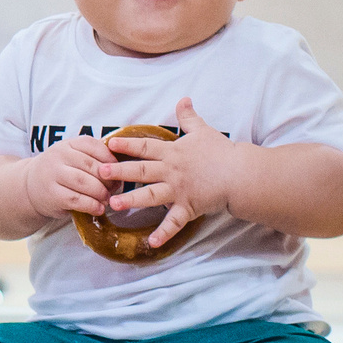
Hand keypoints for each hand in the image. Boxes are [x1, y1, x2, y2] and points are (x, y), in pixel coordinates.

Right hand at [20, 137, 119, 224]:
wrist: (29, 187)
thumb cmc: (60, 172)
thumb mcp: (72, 157)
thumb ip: (92, 158)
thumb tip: (122, 169)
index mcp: (67, 144)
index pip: (94, 146)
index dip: (110, 159)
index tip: (119, 171)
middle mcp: (58, 156)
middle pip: (91, 166)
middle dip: (108, 179)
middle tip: (116, 188)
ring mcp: (53, 175)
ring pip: (85, 182)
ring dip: (101, 193)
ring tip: (107, 199)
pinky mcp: (52, 195)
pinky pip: (77, 200)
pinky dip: (92, 205)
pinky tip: (98, 208)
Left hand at [105, 97, 243, 248]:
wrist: (241, 173)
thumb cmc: (221, 152)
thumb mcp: (203, 130)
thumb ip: (188, 116)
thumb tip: (184, 98)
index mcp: (172, 153)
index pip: (144, 147)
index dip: (126, 145)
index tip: (107, 144)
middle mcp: (171, 171)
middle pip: (141, 171)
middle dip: (119, 172)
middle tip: (100, 173)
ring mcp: (178, 190)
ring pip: (150, 196)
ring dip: (131, 201)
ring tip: (112, 205)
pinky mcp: (189, 207)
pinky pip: (174, 223)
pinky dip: (163, 234)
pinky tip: (151, 244)